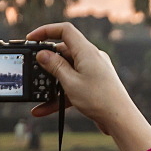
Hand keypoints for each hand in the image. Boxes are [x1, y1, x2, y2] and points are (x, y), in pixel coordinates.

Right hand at [26, 22, 150, 150]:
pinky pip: (72, 83)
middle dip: (47, 62)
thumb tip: (42, 54)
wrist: (120, 119)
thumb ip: (55, 66)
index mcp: (86, 51)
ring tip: (37, 94)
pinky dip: (59, 93)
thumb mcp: (70, 82)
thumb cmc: (99, 99)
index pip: (65, 31)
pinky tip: (45, 107)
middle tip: (32, 71)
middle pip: (63, 51)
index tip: (31, 39)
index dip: (46, 31)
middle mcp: (91, 57)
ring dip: (51, 82)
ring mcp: (93, 70)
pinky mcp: (93, 82)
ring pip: (66, 71)